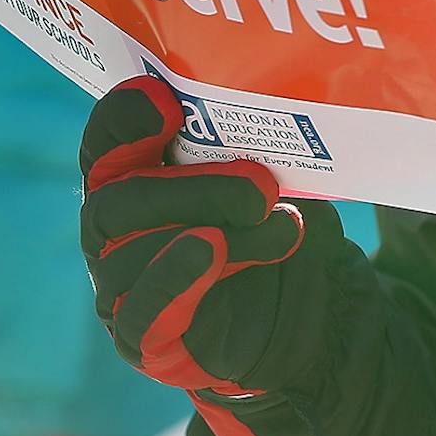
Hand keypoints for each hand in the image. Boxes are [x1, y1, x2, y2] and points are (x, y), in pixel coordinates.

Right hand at [81, 76, 370, 435]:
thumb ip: (278, 138)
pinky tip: (214, 250)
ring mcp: (126, 292)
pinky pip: (142, 314)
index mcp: (138, 181)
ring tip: (277, 221)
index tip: (164, 99)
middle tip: (263, 183)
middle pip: (115, 201)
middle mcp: (118, 236)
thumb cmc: (285, 230)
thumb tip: (329, 92)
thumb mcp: (287, 176)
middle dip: (190, 186)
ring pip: (132, 255)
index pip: (107, 146)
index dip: (122, 120)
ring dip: (209, 226)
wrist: (316, 318)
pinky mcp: (147, 343)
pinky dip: (176, 278)